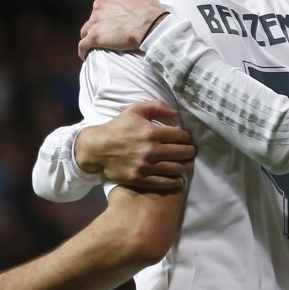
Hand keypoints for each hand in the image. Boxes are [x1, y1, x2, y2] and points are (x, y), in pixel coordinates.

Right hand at [75, 101, 195, 189]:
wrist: (97, 148)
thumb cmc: (117, 128)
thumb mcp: (134, 111)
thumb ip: (155, 107)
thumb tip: (175, 113)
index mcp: (152, 132)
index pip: (180, 136)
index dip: (187, 138)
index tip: (187, 139)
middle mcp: (151, 150)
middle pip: (182, 153)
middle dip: (190, 152)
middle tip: (191, 152)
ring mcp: (146, 166)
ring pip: (175, 168)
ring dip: (185, 167)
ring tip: (187, 165)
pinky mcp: (140, 179)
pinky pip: (163, 182)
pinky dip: (175, 182)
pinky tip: (179, 179)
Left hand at [79, 0, 168, 60]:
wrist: (151, 26)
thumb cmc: (150, 11)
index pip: (104, 4)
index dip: (108, 13)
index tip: (113, 20)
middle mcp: (100, 6)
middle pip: (94, 17)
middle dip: (98, 24)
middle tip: (108, 33)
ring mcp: (95, 22)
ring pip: (85, 30)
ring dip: (89, 36)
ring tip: (95, 45)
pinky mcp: (94, 36)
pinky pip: (83, 45)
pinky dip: (83, 50)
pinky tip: (85, 56)